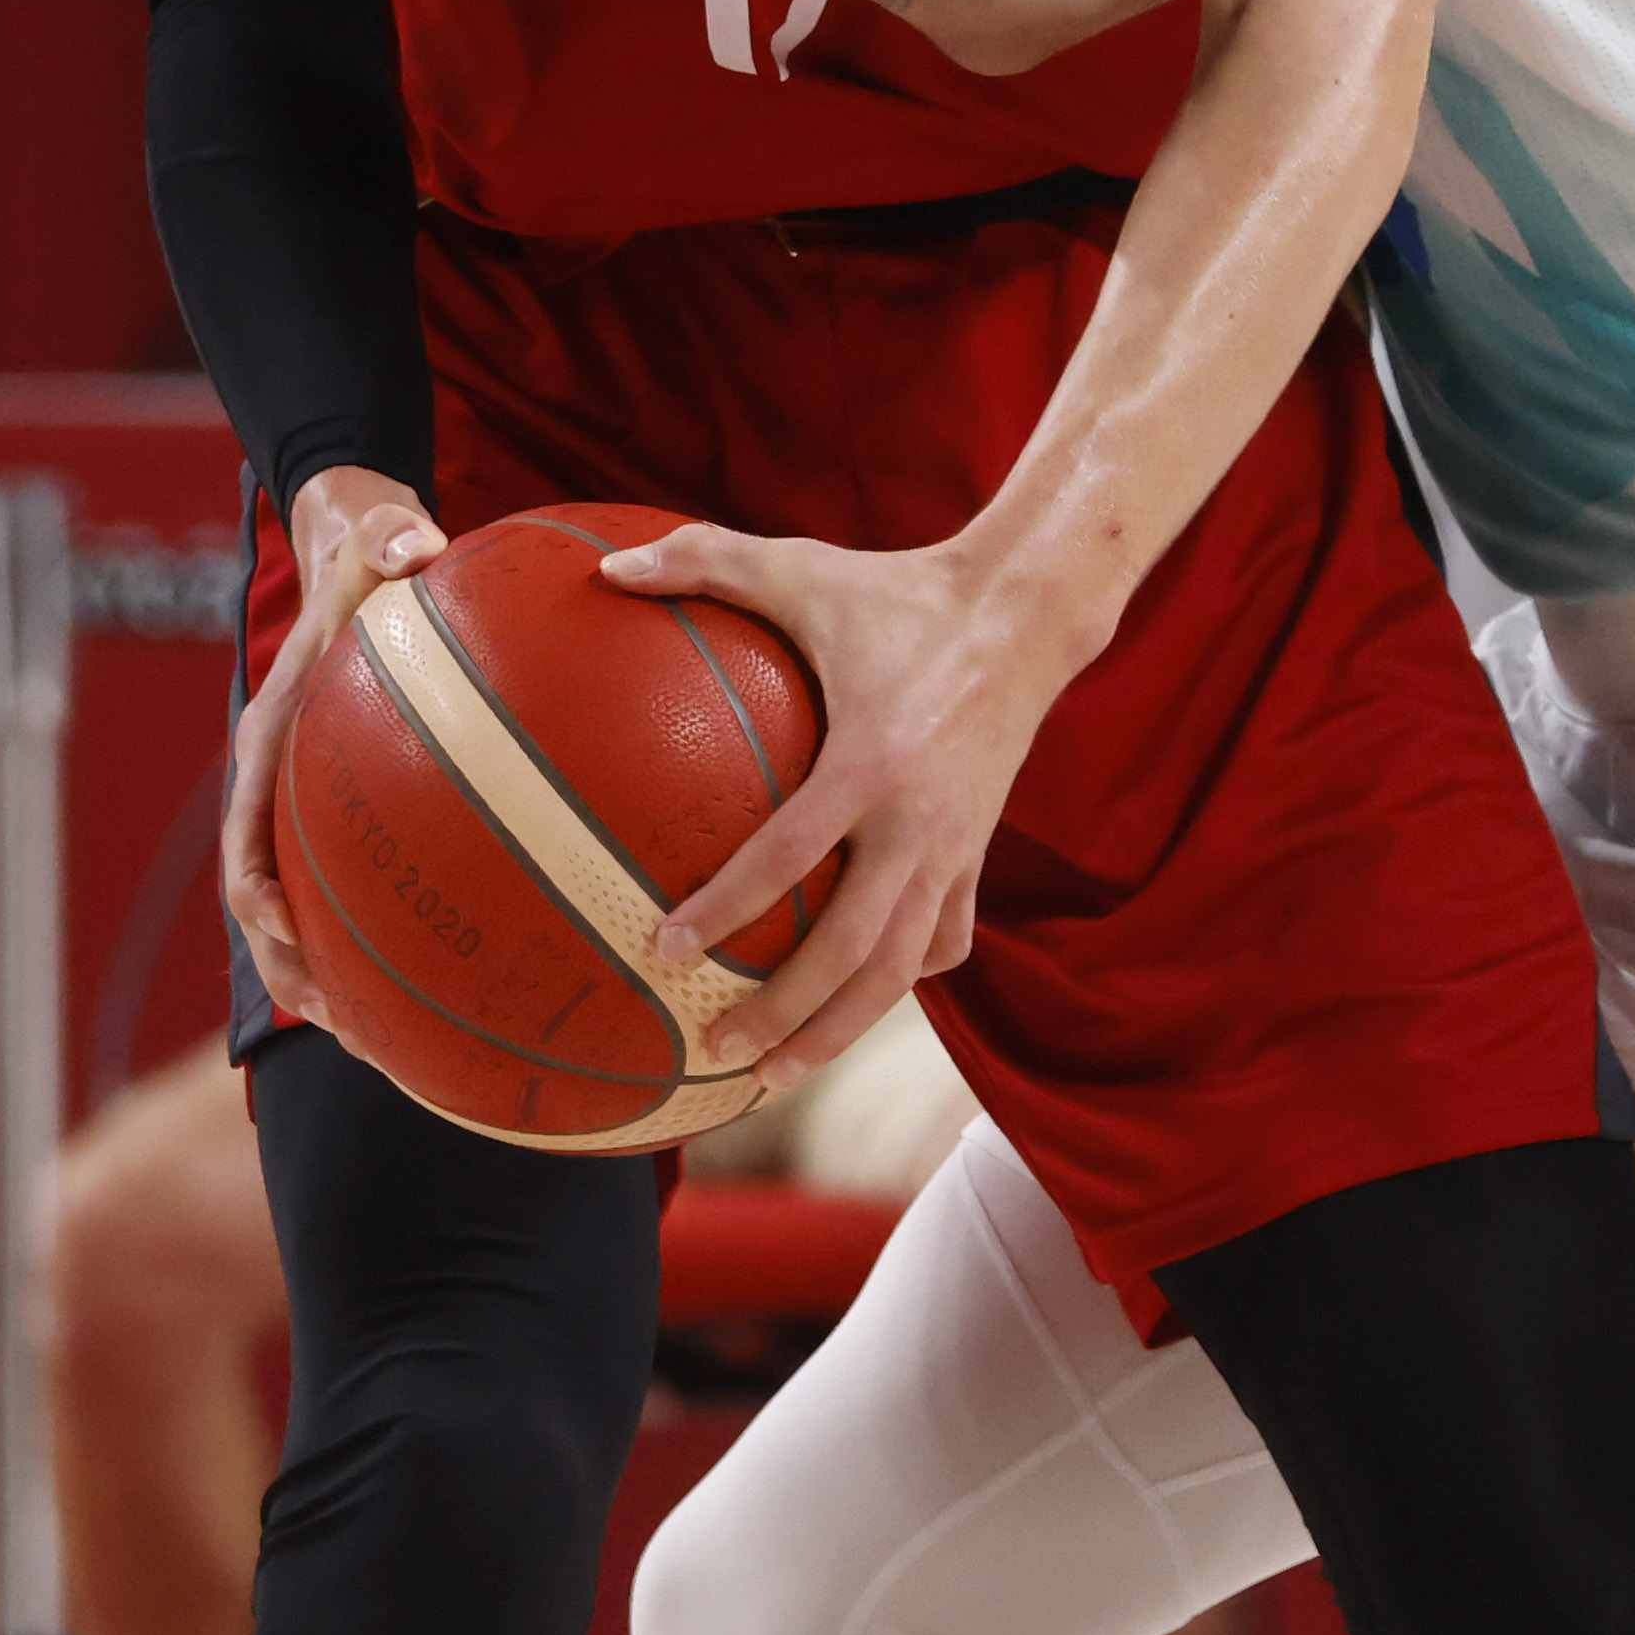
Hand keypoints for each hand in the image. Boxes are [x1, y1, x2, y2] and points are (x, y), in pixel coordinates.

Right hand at [223, 466, 446, 1028]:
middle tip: (349, 1031)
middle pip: (272, 905)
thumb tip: (416, 545)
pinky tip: (475, 959)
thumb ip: (391, 537)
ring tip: (401, 1041)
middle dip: (300, 974)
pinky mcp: (364, 797)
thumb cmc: (371, 541)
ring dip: (346, 973)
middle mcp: (286, 782)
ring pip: (317, 907)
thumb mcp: (379, 530)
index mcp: (272, 737)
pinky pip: (376, 874)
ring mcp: (320, 798)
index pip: (246, 839)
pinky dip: (404, 922)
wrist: (363, 535)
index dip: (259, 899)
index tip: (287, 949)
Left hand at [599, 520, 1095, 1078]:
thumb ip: (705, 560)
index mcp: (872, 760)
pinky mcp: (979, 854)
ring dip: (839, 1029)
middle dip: (786, 1012)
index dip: (728, 906)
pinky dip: (902, 981)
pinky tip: (854, 1003)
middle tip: (716, 1048)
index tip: (665, 949)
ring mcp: (957, 846)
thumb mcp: (803, 566)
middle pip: (855, 950)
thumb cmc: (900, 589)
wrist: (1027, 612)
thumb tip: (606, 568)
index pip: (791, 854)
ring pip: (902, 969)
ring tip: (774, 1075)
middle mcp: (920, 821)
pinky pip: (943, 939)